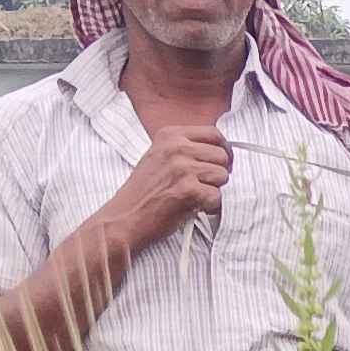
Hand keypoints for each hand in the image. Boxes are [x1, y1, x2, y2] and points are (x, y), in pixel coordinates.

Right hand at [109, 124, 232, 247]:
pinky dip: (210, 207)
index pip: (213, 134)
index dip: (223, 150)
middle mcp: (176, 147)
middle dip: (218, 173)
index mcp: (170, 135)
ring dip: (214, 190)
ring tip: (195, 197)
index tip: (220, 163)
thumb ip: (185, 148)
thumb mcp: (159, 156)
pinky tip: (193, 207)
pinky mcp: (188, 190)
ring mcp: (182, 168)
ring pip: (222, 176)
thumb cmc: (144, 191)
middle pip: (222, 155)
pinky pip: (217, 197)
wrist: (126, 216)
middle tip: (205, 185)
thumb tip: (219, 150)